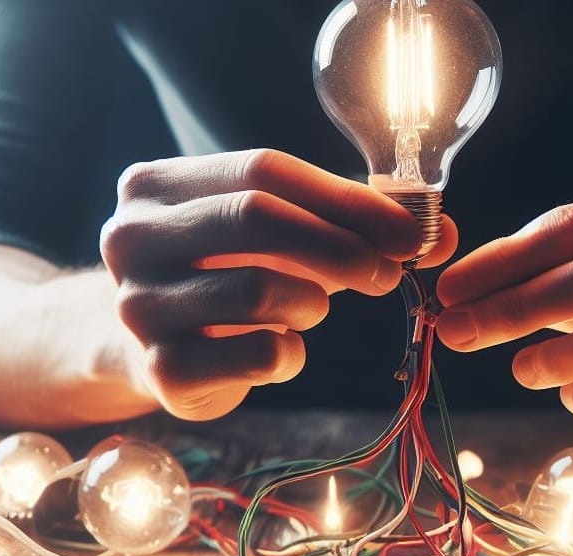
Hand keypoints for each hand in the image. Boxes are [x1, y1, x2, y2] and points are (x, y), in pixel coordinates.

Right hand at [101, 149, 456, 420]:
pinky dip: (290, 354)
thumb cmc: (226, 273)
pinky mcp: (160, 370)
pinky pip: (257, 357)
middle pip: (255, 218)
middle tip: (387, 274)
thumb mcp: (274, 234)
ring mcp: (138, 306)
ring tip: (310, 307)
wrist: (151, 346)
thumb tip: (441, 232)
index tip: (410, 229)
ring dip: (311, 301)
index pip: (263, 169)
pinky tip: (282, 349)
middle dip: (339, 246)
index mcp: (155, 185)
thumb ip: (349, 221)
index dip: (345, 197)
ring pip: (258, 290)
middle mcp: (131, 238)